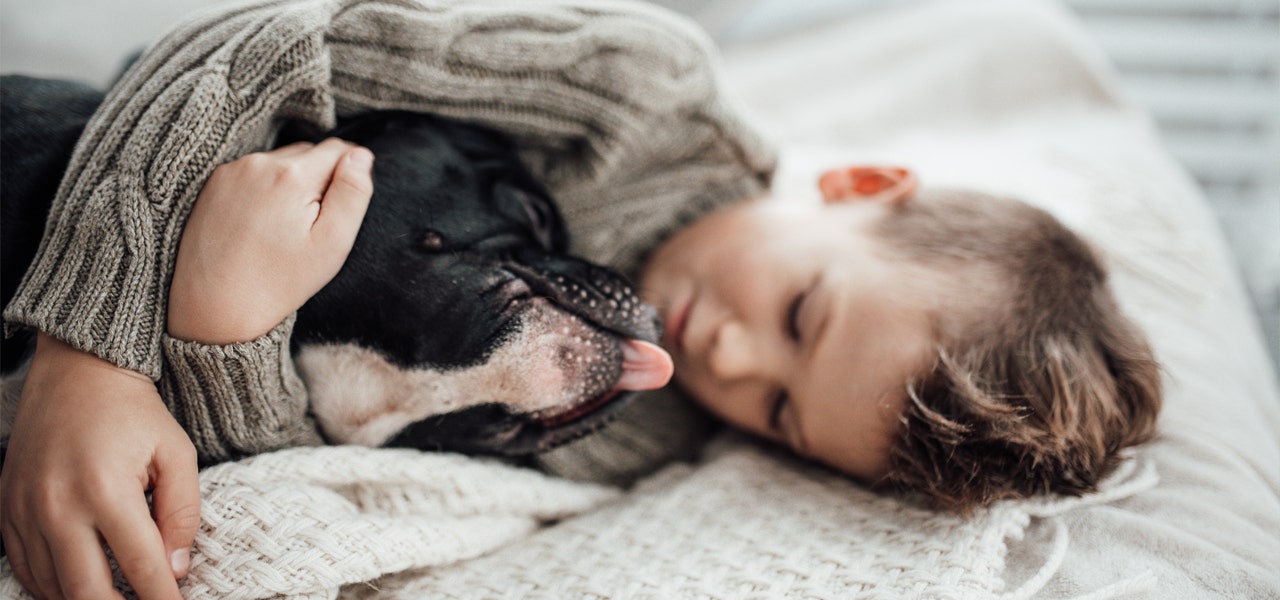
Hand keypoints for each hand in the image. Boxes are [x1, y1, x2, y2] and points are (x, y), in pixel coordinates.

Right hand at [1, 333, 199, 598]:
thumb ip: (183, 512)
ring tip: (117, 598)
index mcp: (107, 490)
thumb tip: (176, 568)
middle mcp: (59, 506)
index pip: (141, 566)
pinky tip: (80, 589)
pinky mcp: (7, 509)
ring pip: (53, 587)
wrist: (78, 374)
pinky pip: (25, 568)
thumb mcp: (177, 454)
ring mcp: (26, 510)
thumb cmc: (136, 414)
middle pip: (88, 592)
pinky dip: (52, 587)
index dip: (163, 598)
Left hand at [167, 138, 373, 344]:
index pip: (340, 149)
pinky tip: (260, 226)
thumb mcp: (332, 243)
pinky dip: (264, 191)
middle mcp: (259, 162)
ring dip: (290, 185)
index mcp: (293, 175)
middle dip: (318, 180)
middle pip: (309, 153)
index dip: (348, 177)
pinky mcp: (214, 183)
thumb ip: (353, 193)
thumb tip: (361, 155)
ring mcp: (232, 171)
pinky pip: (254, 174)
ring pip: (281, 162)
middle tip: (308, 227)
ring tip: (281, 229)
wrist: (216, 307)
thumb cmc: (280, 281)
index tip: (337, 211)